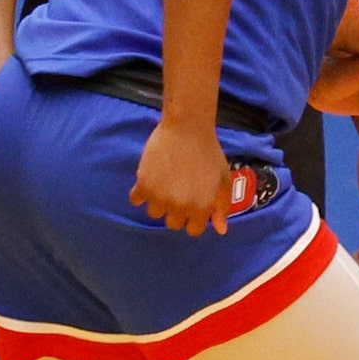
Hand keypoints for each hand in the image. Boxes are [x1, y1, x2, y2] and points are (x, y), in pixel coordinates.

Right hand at [131, 119, 233, 235]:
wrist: (187, 129)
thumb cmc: (209, 153)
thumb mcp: (223, 180)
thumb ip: (221, 207)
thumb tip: (220, 230)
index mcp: (201, 208)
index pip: (192, 230)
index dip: (193, 218)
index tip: (191, 205)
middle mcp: (179, 206)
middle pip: (172, 223)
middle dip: (176, 211)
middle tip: (179, 191)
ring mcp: (159, 197)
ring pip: (154, 212)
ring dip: (159, 201)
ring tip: (166, 183)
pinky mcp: (142, 184)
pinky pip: (135, 200)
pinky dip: (141, 193)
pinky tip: (150, 180)